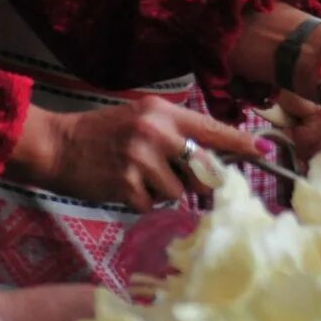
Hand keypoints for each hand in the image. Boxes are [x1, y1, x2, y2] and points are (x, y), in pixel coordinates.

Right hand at [8, 99, 259, 211]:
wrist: (58, 145)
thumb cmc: (103, 133)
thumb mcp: (142, 120)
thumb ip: (175, 134)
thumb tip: (211, 158)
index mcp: (163, 114)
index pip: (211, 129)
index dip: (239, 142)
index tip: (262, 150)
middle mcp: (156, 133)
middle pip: (202, 168)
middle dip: (195, 179)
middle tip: (170, 173)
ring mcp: (141, 160)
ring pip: (178, 193)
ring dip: (162, 192)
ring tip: (137, 177)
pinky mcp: (127, 186)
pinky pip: (152, 206)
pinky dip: (140, 202)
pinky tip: (122, 186)